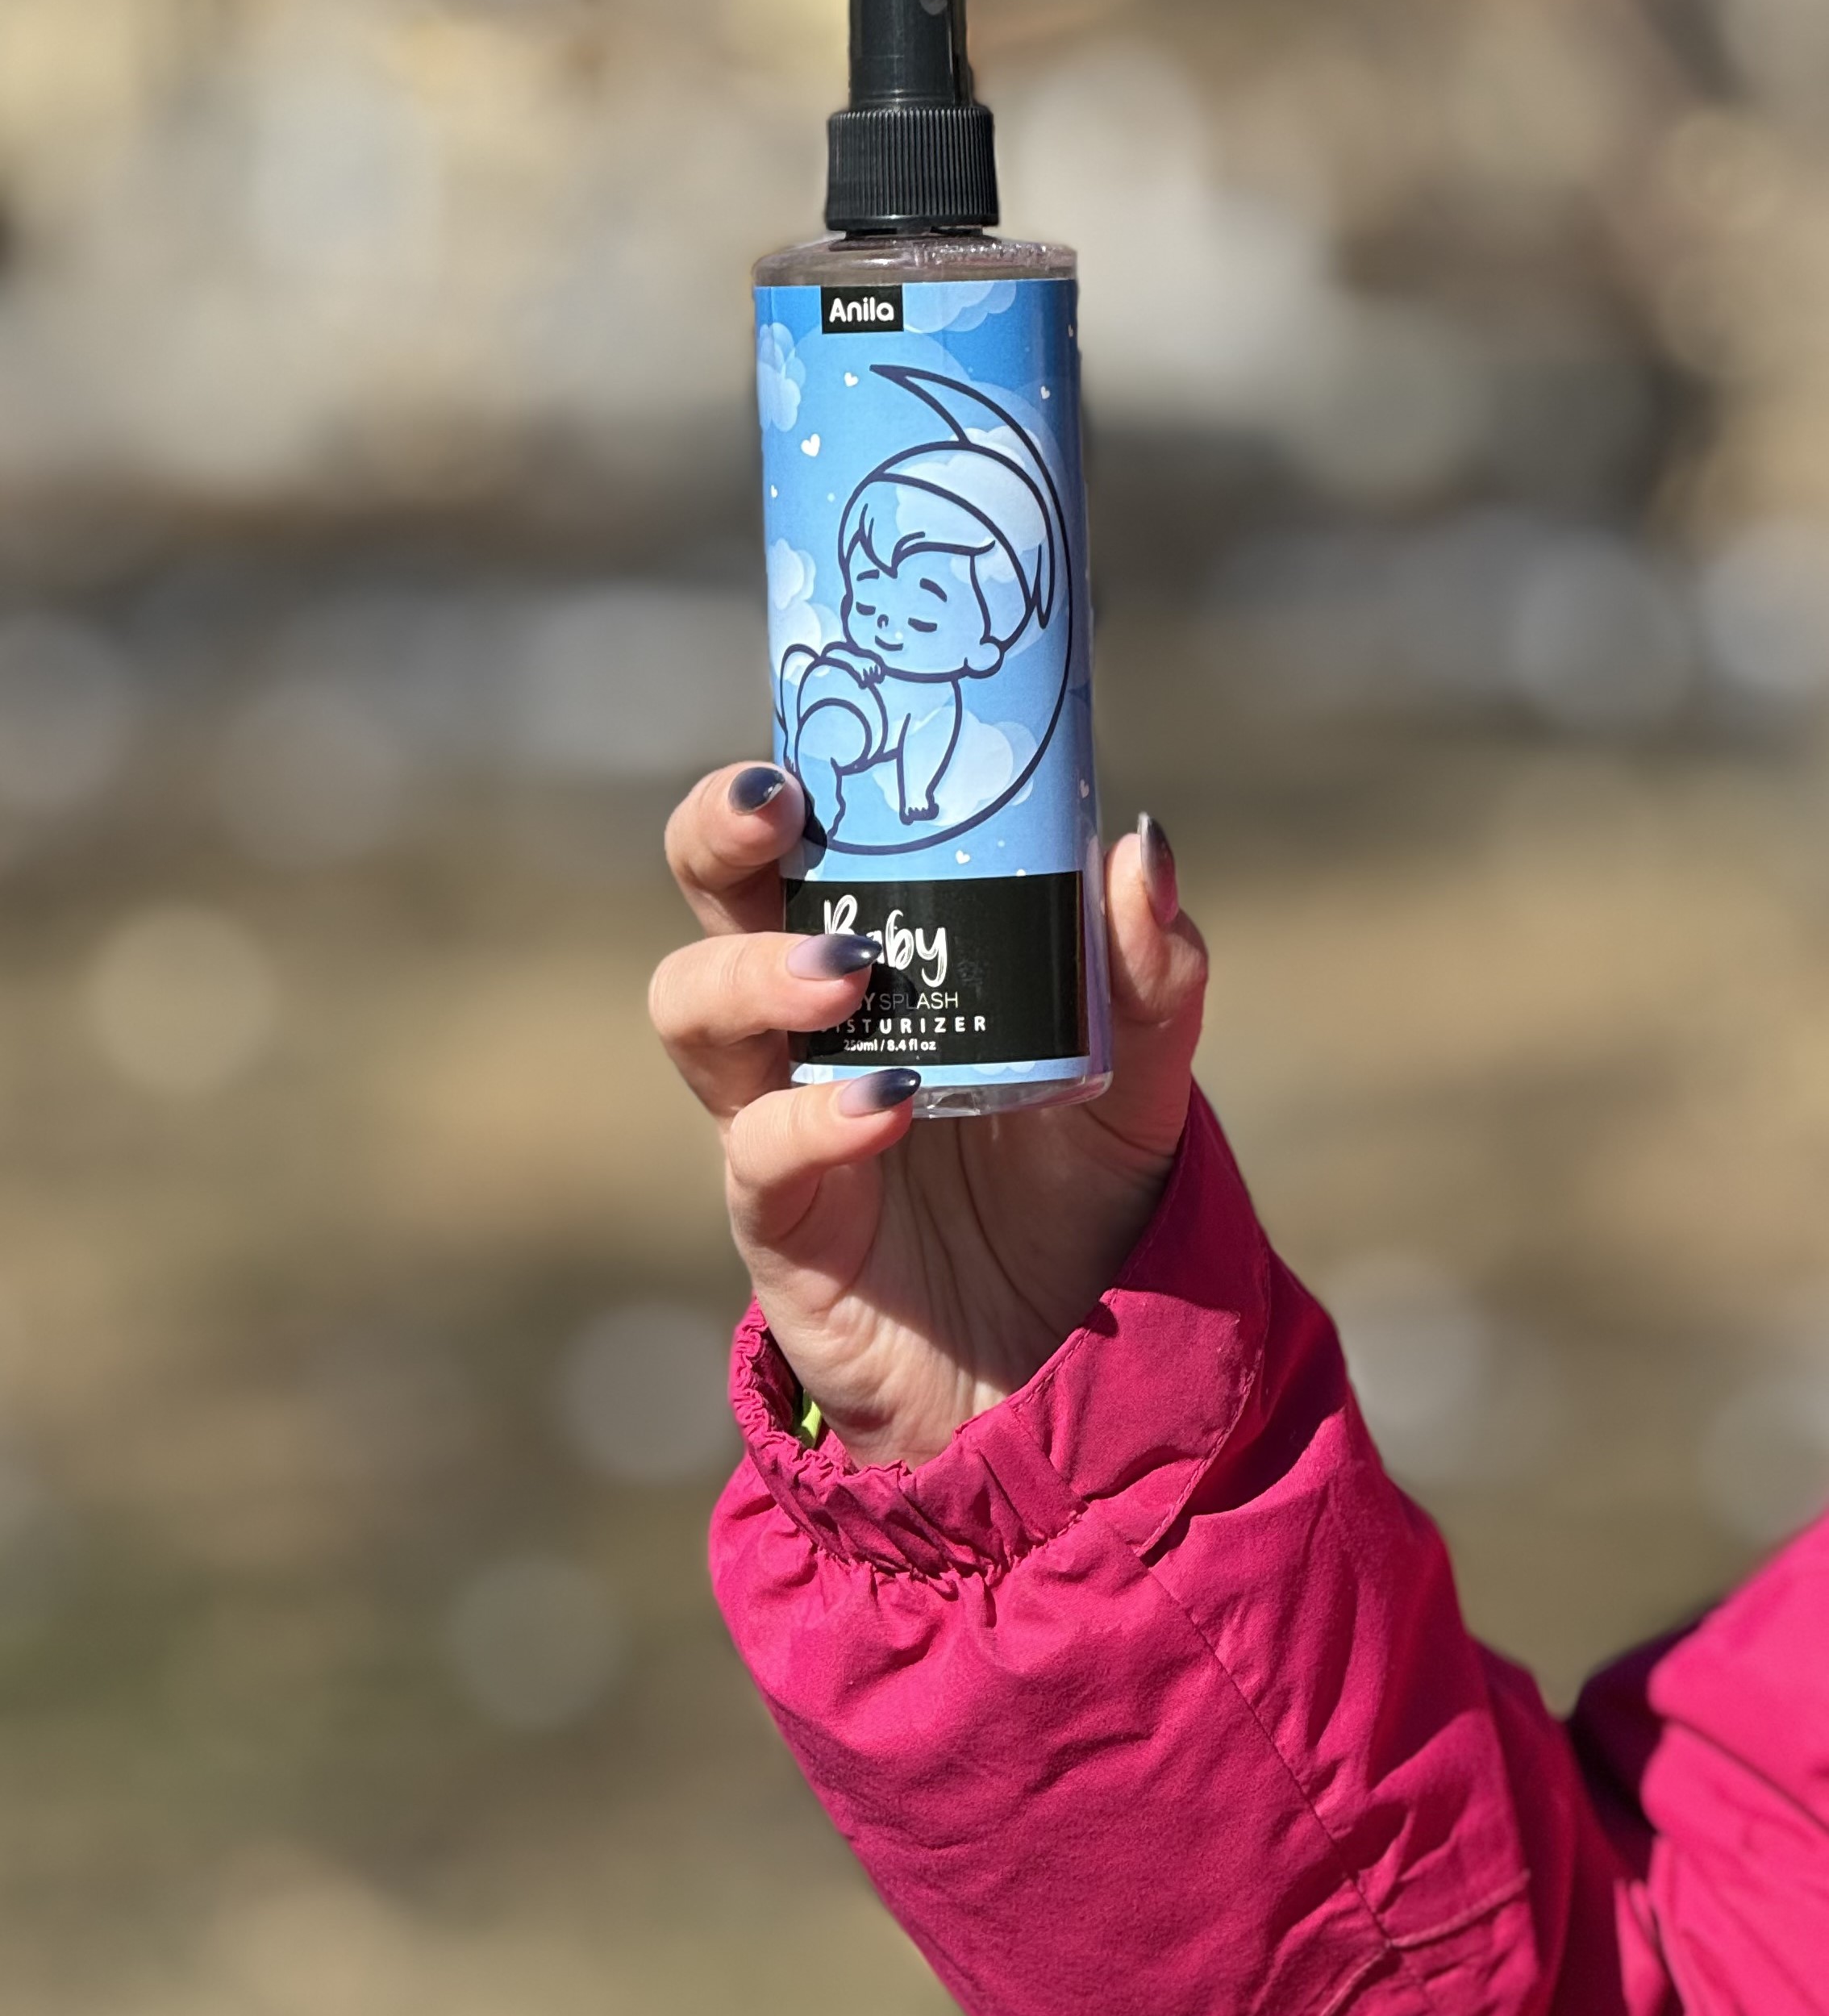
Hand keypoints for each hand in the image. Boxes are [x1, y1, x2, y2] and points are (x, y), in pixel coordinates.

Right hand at [649, 764, 1207, 1466]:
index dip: (786, 772)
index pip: (806, 839)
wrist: (1071, 1380)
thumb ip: (1145, 976)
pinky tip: (889, 1106)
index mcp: (884, 957)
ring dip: (755, 971)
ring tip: (849, 975)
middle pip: (709, 897)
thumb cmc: (1081, 1202)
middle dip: (717, 834)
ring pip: (691, 1008)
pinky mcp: (782, 1222)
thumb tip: (1138, 845)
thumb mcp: (1140, 1081)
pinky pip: (758, 1154)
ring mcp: (780, 1116)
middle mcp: (809, 1024)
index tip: (815, 724)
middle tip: (777, 808)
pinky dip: (816, 1121)